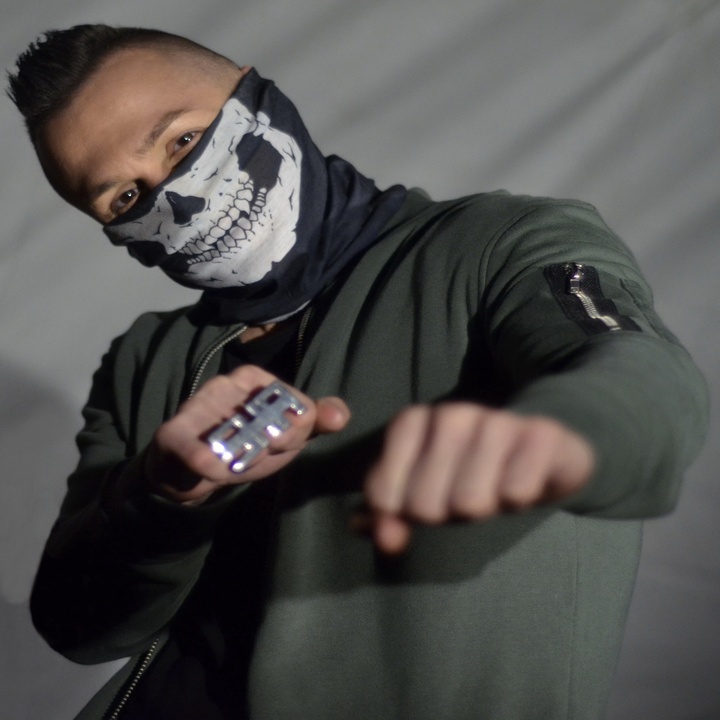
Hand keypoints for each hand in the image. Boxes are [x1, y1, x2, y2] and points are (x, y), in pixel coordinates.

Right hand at [145, 365, 349, 503]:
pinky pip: (196, 453)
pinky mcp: (173, 434)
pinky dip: (208, 465)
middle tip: (264, 453)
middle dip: (274, 445)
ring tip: (235, 464)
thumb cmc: (244, 444)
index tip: (282, 444)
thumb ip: (315, 422)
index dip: (296, 433)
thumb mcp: (285, 435)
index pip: (296, 405)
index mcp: (256, 379)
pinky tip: (215, 471)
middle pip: (269, 419)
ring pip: (236, 439)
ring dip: (244, 460)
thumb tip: (340, 415)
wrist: (187, 468)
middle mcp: (226, 385)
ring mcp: (198, 406)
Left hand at [364, 403, 594, 552]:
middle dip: (444, 516)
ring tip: (492, 491)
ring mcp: (495, 420)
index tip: (422, 507)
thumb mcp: (421, 490)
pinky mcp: (540, 433)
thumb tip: (385, 539)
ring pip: (470, 501)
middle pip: (424, 504)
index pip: (383, 493)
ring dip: (483, 510)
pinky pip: (516, 492)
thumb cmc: (467, 474)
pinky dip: (518, 500)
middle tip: (462, 500)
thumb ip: (389, 513)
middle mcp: (451, 414)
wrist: (539, 453)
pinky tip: (521, 484)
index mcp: (413, 422)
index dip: (400, 514)